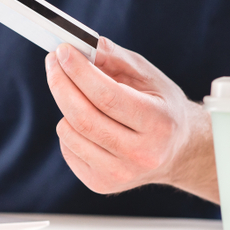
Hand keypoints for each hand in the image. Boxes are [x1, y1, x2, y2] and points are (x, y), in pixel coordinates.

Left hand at [44, 38, 215, 198]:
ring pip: (70, 132)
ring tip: (77, 93)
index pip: (107, 96)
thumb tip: (82, 46)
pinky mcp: (101, 184)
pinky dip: (68, 127)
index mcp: (158, 123)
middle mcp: (141, 154)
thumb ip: (116, 58)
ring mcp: (120, 173)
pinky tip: (86, 120)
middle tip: (53, 62)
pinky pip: (67, 148)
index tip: (63, 51)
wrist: (177, 151)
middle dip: (61, 83)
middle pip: (83, 116)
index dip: (80, 72)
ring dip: (65, 105)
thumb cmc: (161, 108)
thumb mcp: (149, 76)